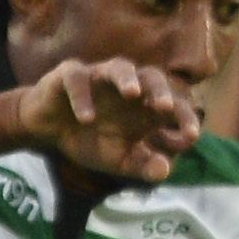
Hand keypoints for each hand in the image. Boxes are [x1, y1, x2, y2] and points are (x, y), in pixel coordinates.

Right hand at [17, 59, 201, 182]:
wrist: (48, 128)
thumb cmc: (89, 140)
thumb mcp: (118, 160)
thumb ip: (142, 165)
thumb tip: (165, 171)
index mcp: (145, 106)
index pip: (174, 106)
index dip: (184, 118)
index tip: (190, 136)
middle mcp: (127, 88)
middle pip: (152, 78)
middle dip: (161, 91)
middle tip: (166, 107)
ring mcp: (100, 78)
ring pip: (120, 67)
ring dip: (127, 78)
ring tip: (132, 94)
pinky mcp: (70, 76)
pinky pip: (78, 79)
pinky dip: (82, 96)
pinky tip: (86, 118)